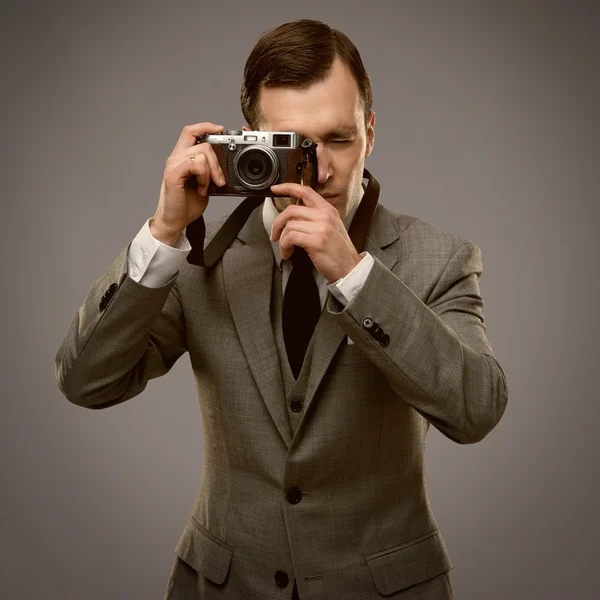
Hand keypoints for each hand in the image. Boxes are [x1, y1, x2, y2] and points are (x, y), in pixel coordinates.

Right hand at [151, 122, 226, 244]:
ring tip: (206, 187)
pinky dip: (204, 176)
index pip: (192, 131)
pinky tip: (202, 189)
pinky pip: (196, 164)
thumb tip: (227, 166)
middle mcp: (176, 157)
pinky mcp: (173, 174)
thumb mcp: (205, 184)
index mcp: (183, 157)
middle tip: (220, 180)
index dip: (206, 126)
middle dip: (217, 160)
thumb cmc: (187, 204)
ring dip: (211, 171)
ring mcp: (174, 164)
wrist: (174, 221)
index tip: (220, 130)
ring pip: (202, 152)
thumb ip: (210, 172)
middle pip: (201, 141)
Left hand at [269, 183, 360, 283]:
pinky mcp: (316, 241)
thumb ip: (315, 218)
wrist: (349, 268)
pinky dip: (284, 246)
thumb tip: (292, 216)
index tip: (276, 189)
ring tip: (285, 248)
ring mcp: (321, 228)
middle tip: (275, 234)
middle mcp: (325, 215)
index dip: (287, 187)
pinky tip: (288, 253)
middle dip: (277, 223)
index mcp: (328, 210)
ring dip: (282, 239)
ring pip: (289, 225)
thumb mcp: (331, 228)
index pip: (305, 191)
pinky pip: (291, 237)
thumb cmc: (338, 252)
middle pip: (291, 210)